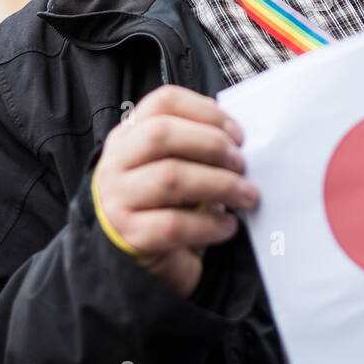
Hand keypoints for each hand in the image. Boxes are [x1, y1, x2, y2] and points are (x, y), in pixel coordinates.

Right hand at [91, 85, 258, 298]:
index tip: (237, 133)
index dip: (205, 112)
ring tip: (246, 196)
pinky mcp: (129, 235)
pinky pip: (174, 224)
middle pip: (161, 134)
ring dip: (219, 184)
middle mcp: (117, 162)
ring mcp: (118, 198)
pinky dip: (209, 224)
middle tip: (241, 164)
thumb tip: (240, 144)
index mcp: (130, 135)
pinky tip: (227, 227)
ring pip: (170, 177)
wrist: (133, 260)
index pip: (163, 102)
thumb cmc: (163, 206)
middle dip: (211, 145)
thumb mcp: (174, 167)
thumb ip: (197, 148)